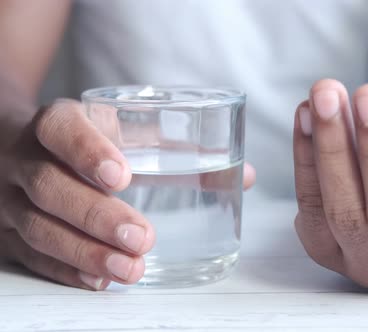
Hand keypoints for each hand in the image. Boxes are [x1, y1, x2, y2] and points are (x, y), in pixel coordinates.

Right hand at [0, 99, 255, 289]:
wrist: (22, 147)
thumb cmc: (90, 141)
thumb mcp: (124, 131)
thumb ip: (179, 150)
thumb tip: (245, 176)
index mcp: (55, 124)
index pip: (61, 130)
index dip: (87, 151)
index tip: (123, 175)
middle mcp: (25, 159)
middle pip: (49, 187)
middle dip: (97, 216)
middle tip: (143, 237)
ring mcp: (11, 200)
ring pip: (39, 228)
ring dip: (86, 252)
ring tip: (131, 270)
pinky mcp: (10, 234)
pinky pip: (32, 256)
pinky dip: (67, 270)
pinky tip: (100, 281)